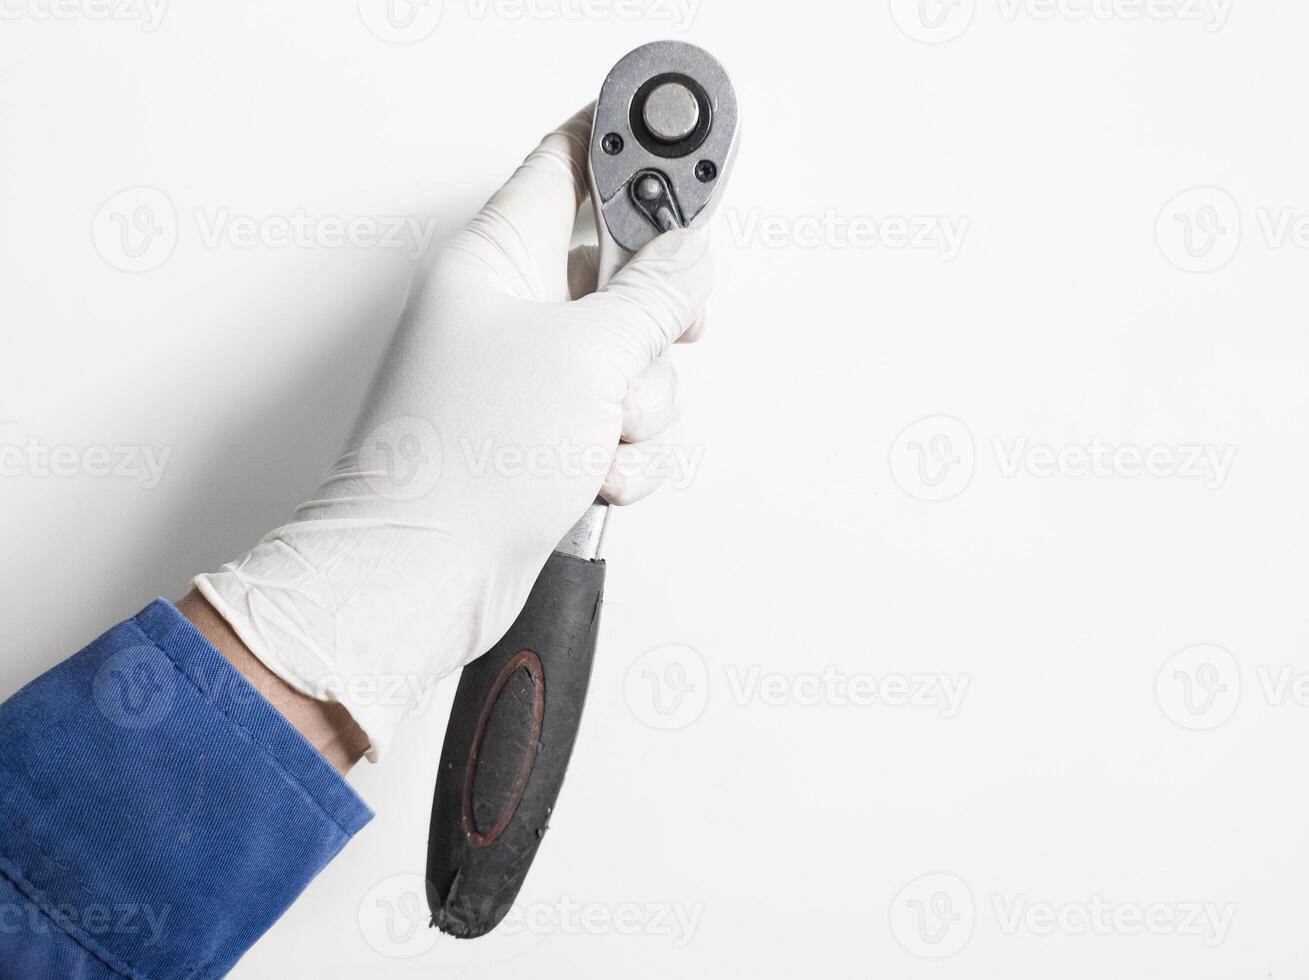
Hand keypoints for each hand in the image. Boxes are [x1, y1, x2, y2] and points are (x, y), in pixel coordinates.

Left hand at [194, 106, 713, 759]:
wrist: (421, 579)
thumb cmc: (462, 465)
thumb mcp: (588, 357)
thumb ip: (653, 296)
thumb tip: (689, 256)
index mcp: (494, 260)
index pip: (566, 165)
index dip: (626, 146)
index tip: (681, 145)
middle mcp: (506, 313)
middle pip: (617, 274)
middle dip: (651, 319)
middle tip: (663, 332)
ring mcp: (526, 380)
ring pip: (629, 360)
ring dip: (638, 405)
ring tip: (598, 433)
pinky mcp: (542, 439)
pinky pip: (617, 425)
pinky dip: (621, 454)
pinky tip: (588, 475)